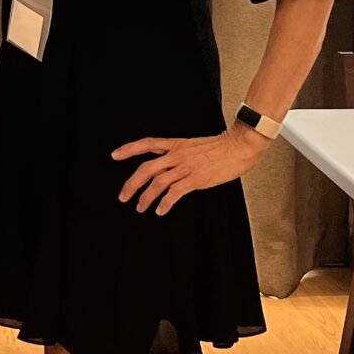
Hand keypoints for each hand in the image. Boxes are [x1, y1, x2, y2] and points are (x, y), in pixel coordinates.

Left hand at [112, 127, 268, 214]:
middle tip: (123, 196)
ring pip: (157, 182)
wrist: (239, 145)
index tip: (114, 155)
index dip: (128, 149)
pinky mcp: (196, 179)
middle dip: (131, 184)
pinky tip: (160, 210)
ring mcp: (186, 166)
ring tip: (140, 207)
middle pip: (146, 168)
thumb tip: (169, 164)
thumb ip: (180, 153)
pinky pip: (175, 192)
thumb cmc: (221, 146)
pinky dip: (165, 203)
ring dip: (145, 197)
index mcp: (176, 144)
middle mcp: (177, 154)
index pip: (146, 143)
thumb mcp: (194, 144)